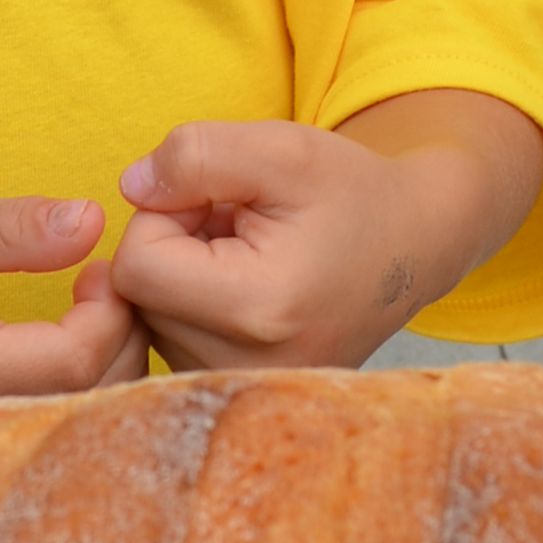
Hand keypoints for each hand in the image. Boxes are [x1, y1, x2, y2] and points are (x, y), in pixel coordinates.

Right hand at [0, 196, 149, 410]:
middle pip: (95, 397)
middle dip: (123, 336)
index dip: (109, 311)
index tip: (100, 268)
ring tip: (94, 307)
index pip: (74, 357)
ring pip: (87, 417)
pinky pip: (62, 422)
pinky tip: (77, 340)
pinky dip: (89, 383)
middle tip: (109, 283)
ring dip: (112, 361)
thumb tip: (93, 221)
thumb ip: (14, 229)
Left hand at [109, 98, 542, 374]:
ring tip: (250, 254)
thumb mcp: (281, 148)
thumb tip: (130, 188)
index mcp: (258, 310)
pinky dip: (192, 302)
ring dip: (181, 273)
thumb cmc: (348, 193)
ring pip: (148, 318)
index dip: (164, 214)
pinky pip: (169, 340)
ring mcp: (240, 389)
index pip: (136, 266)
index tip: (218, 200)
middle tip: (240, 224)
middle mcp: (245, 369)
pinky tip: (244, 286)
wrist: (411, 248)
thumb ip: (196, 154)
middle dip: (173, 243)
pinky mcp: (234, 393)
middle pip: (138, 296)